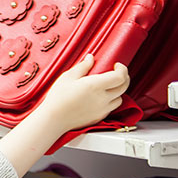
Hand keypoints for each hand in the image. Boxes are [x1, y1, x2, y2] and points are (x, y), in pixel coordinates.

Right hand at [0, 54, 129, 177]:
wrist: (54, 118)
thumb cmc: (58, 97)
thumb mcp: (68, 77)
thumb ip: (82, 66)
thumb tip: (90, 58)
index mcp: (95, 85)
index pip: (120, 77)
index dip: (122, 69)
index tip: (117, 65)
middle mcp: (103, 98)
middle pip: (124, 87)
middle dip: (124, 77)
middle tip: (117, 72)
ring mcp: (103, 109)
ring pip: (120, 98)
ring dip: (118, 91)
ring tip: (109, 86)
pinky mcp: (100, 117)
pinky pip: (112, 107)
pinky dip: (111, 101)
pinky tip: (101, 97)